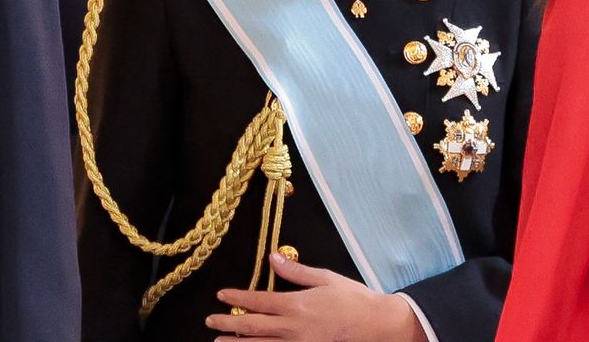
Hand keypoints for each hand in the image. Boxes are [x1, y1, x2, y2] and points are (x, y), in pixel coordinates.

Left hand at [205, 253, 428, 340]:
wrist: (378, 327)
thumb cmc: (354, 300)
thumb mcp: (325, 278)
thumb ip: (296, 271)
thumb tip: (273, 258)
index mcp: (296, 305)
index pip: (257, 302)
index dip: (237, 299)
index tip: (221, 296)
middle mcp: (292, 329)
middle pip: (252, 327)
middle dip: (228, 324)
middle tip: (210, 322)